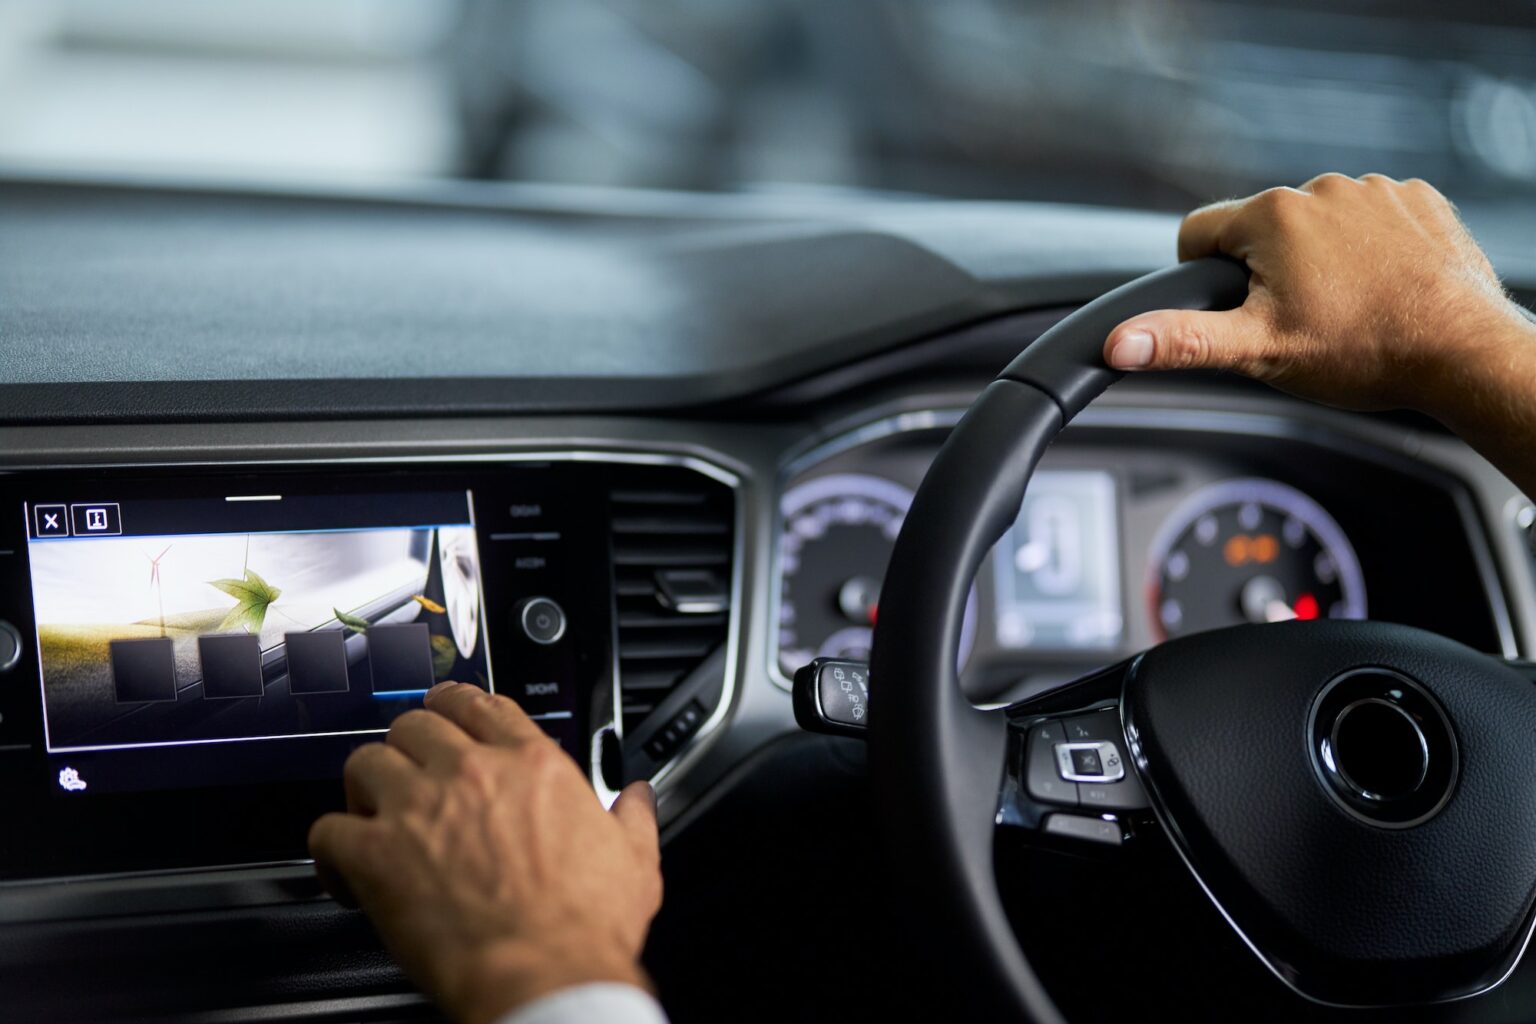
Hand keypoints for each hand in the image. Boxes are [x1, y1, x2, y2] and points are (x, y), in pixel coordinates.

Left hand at [309, 683, 661, 1023]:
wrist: (544, 976)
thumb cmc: (585, 926)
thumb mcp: (633, 860)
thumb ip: (632, 818)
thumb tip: (637, 798)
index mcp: (532, 765)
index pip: (480, 703)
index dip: (455, 705)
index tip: (448, 714)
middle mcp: (471, 773)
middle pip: (414, 724)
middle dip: (407, 747)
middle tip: (409, 773)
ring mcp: (418, 809)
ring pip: (364, 762)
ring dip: (365, 788)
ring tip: (372, 815)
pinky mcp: (376, 856)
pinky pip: (327, 830)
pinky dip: (330, 850)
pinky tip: (344, 871)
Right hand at [1102, 173, 1532, 417]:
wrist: (1461, 352)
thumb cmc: (1363, 352)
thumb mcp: (1257, 352)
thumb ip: (1180, 342)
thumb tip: (1118, 343)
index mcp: (1272, 217)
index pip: (1197, 233)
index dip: (1202, 277)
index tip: (1234, 308)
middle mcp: (1320, 189)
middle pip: (1259, 232)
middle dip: (1267, 274)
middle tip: (1298, 321)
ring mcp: (1374, 191)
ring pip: (1316, 227)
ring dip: (1320, 261)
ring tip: (1345, 310)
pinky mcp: (1417, 202)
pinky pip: (1371, 220)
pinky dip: (1369, 251)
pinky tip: (1382, 289)